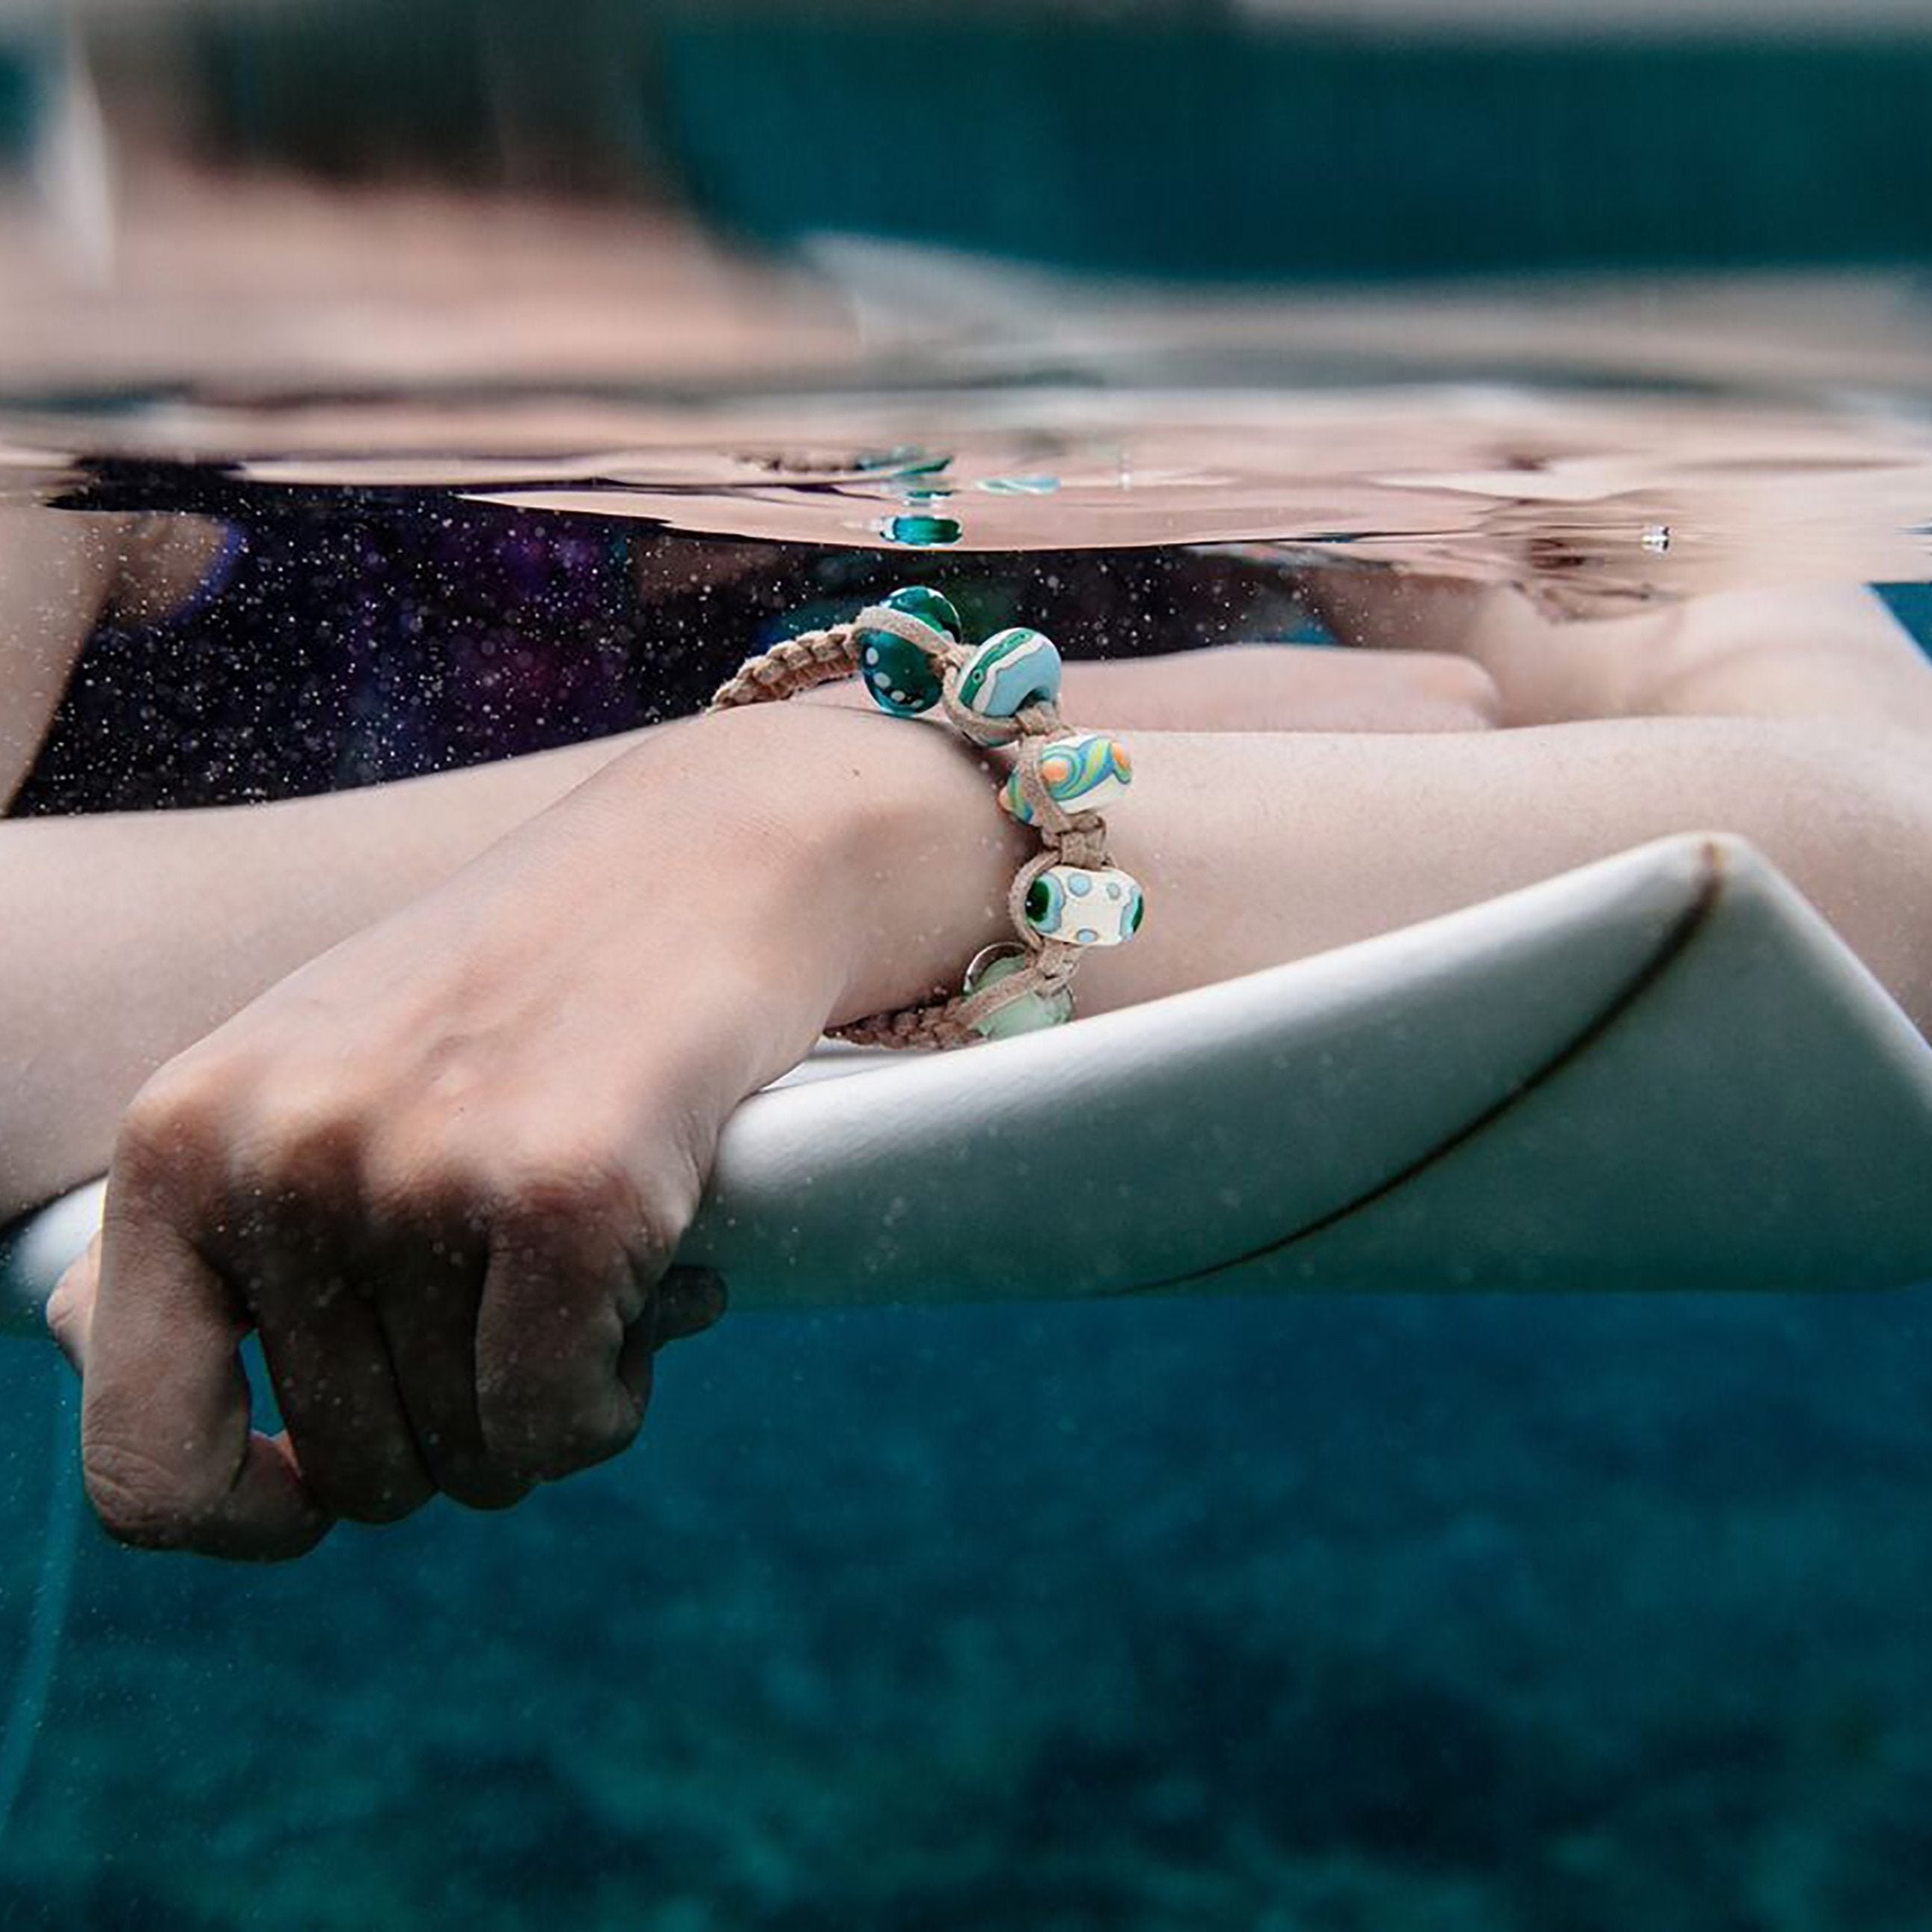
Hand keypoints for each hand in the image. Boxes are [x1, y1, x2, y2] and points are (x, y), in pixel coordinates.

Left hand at [46, 702, 998, 1558]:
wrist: (698, 859)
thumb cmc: (509, 988)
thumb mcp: (309, 1076)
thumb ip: (207, 1219)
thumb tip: (83, 1352)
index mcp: (180, 1137)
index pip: (138, 1461)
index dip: (241, 1516)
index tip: (324, 1488)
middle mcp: (278, 1157)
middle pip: (354, 1474)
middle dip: (457, 1429)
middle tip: (526, 1309)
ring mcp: (421, 1171)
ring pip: (477, 1460)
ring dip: (554, 1402)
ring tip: (595, 1271)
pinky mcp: (568, 1191)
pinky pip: (567, 1423)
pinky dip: (616, 1396)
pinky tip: (660, 1292)